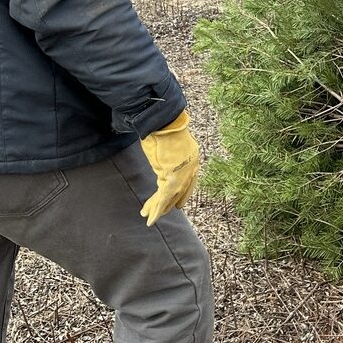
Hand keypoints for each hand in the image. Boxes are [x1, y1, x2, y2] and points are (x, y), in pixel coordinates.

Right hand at [139, 111, 199, 225]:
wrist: (166, 123)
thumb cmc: (166, 125)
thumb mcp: (170, 139)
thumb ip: (169, 150)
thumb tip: (159, 148)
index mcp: (193, 158)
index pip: (188, 181)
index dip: (182, 193)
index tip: (177, 203)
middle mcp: (191, 168)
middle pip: (180, 192)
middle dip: (168, 203)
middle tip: (161, 213)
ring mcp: (183, 175)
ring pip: (169, 198)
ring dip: (158, 209)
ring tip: (149, 219)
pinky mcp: (172, 179)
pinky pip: (163, 199)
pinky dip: (155, 210)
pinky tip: (150, 219)